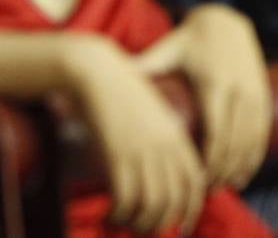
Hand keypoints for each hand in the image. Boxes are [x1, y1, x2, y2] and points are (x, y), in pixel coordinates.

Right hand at [64, 34, 205, 233]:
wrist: (94, 69)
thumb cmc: (116, 86)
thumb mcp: (149, 110)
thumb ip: (159, 135)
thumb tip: (154, 161)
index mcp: (177, 138)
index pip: (194, 185)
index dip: (189, 210)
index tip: (178, 225)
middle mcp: (165, 148)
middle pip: (173, 201)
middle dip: (159, 224)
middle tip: (143, 232)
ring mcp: (142, 152)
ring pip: (151, 204)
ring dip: (139, 224)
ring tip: (123, 226)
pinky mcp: (117, 154)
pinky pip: (126, 197)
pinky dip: (120, 214)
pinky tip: (110, 216)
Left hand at [138, 5, 269, 189]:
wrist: (225, 22)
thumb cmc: (187, 40)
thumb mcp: (166, 50)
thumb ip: (143, 65)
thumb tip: (114, 75)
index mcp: (212, 84)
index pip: (215, 131)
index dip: (209, 159)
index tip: (196, 177)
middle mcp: (238, 91)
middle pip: (234, 142)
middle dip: (221, 170)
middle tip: (203, 189)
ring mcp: (254, 95)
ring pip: (251, 142)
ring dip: (238, 168)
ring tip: (220, 186)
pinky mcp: (263, 98)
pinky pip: (262, 135)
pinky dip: (253, 157)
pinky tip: (241, 174)